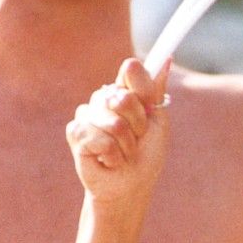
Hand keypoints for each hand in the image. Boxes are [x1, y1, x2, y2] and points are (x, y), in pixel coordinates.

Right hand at [66, 58, 169, 209]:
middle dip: (138, 125)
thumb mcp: (156, 120)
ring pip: (113, 122)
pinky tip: (109, 160)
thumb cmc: (146, 153)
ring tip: (123, 152)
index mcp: (122, 90)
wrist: (131, 184)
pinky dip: (113, 155)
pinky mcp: (75, 133)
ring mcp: (86, 114)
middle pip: (124, 97)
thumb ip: (154, 90)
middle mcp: (102, 98)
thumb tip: (167, 58)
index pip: (131, 71)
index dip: (145, 95)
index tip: (149, 110)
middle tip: (136, 139)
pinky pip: (98, 138)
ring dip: (126, 144)